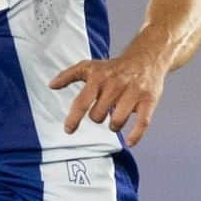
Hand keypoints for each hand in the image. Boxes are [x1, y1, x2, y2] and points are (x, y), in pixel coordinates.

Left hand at [49, 54, 165, 146]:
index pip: (82, 101)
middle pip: (98, 115)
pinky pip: (142, 122)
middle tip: (104, 110)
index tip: (68, 130)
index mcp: (98, 78)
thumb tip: (51, 85)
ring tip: (116, 117)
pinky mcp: (148, 100)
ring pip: (117, 121)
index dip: (74, 118)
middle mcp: (115, 85)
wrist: (146, 58)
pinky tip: (130, 142)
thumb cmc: (114, 67)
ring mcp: (133, 92)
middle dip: (98, 117)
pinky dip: (136, 135)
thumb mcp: (90, 66)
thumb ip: (69, 75)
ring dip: (114, 125)